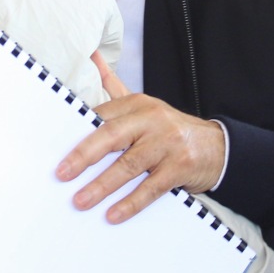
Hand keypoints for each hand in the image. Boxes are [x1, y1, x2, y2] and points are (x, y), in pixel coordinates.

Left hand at [55, 54, 225, 224]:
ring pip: (129, 165)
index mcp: (139, 104)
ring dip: (102, 186)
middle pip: (112, 136)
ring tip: (81, 201)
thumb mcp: (144, 106)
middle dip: (84, 156)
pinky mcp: (180, 167)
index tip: (55, 149)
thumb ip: (115, 86)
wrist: (218, 148)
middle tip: (62, 174)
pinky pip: (151, 188)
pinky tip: (113, 215)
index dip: (78, 132)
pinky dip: (131, 202)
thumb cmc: (170, 129)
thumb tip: (92, 58)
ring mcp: (167, 144)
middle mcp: (152, 120)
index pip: (103, 117)